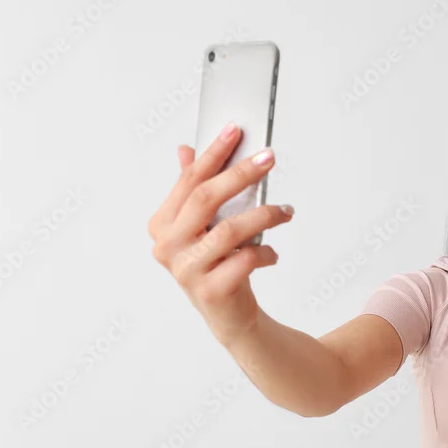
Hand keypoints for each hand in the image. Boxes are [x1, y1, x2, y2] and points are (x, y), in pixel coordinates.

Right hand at [147, 123, 294, 346]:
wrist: (229, 317)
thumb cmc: (217, 264)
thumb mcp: (204, 226)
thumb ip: (194, 190)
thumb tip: (185, 150)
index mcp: (162, 225)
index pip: (189, 180)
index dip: (213, 153)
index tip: (236, 130)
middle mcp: (167, 246)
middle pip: (205, 198)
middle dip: (241, 173)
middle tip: (269, 158)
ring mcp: (186, 270)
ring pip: (230, 229)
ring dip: (265, 215)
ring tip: (286, 212)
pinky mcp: (210, 291)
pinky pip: (245, 260)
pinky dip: (265, 251)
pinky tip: (272, 251)